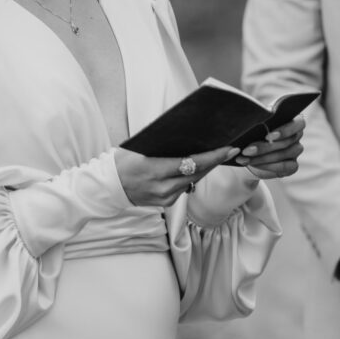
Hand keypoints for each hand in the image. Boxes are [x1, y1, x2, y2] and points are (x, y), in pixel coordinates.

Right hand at [114, 145, 239, 207]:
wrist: (109, 187)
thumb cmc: (122, 162)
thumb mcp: (139, 148)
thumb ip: (163, 145)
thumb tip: (188, 135)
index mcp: (156, 170)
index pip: (192, 163)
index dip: (214, 157)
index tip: (230, 149)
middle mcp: (163, 187)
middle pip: (198, 173)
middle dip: (214, 161)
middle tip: (229, 149)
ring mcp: (165, 198)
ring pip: (193, 181)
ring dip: (205, 168)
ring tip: (217, 155)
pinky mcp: (166, 203)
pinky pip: (184, 187)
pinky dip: (191, 176)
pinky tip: (198, 167)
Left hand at [234, 116, 304, 179]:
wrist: (248, 152)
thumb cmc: (252, 132)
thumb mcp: (253, 123)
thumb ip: (258, 118)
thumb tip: (254, 117)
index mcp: (291, 120)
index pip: (299, 123)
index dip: (286, 130)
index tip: (268, 136)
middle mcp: (296, 136)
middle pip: (287, 141)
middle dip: (265, 147)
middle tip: (247, 150)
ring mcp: (295, 151)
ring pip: (283, 154)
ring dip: (263, 157)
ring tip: (246, 158)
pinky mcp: (292, 165)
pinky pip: (284, 166)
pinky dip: (267, 166)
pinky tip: (254, 164)